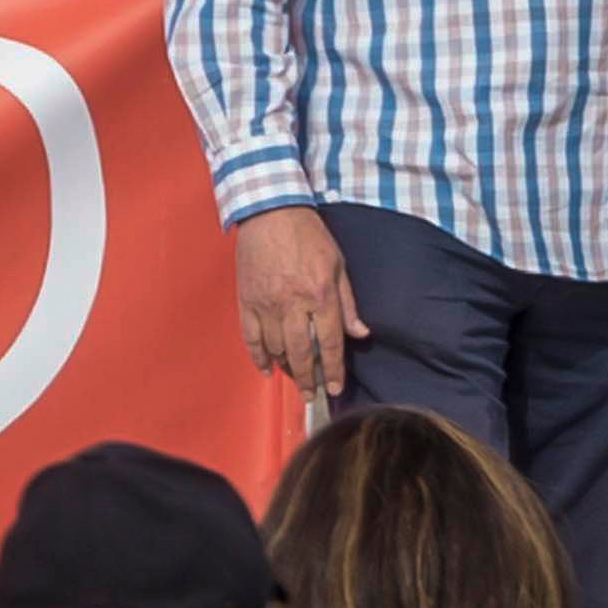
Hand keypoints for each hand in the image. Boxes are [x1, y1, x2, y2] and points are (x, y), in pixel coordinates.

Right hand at [231, 209, 362, 402]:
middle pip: (300, 353)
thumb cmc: (310, 236)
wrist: (270, 213)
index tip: (335, 388)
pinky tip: (266, 369)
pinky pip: (251, 336)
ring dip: (286, 368)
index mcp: (320, 296)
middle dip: (308, 379)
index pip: (330, 343)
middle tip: (313, 394)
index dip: (333, 370)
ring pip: (275, 348)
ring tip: (296, 379)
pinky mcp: (247, 300)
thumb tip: (361, 334)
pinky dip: (258, 356)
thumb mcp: (338, 266)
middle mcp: (292, 305)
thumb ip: (348, 303)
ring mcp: (266, 304)